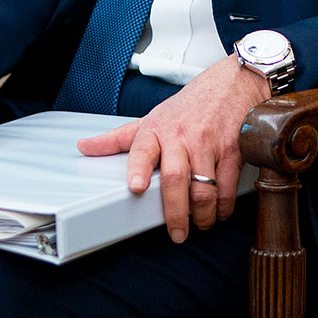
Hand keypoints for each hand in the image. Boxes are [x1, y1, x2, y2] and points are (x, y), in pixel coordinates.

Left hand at [77, 55, 266, 242]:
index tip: (135, 187)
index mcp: (157, 129)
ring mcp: (208, 144)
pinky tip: (219, 211)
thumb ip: (119, 138)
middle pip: (175, 178)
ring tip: (200, 223)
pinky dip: (224, 206)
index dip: (138, 169)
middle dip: (176, 212)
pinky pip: (228, 186)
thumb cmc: (189, 106)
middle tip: (176, 232)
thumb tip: (85, 147)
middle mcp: (181, 137)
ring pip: (204, 188)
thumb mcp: (151, 118)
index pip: (142, 149)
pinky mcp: (233, 150)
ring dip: (202, 214)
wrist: (231, 84)